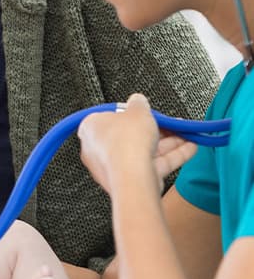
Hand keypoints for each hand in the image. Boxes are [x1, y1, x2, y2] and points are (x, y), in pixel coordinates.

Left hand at [77, 94, 196, 194]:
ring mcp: (114, 166)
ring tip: (185, 134)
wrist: (132, 177)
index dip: (129, 113)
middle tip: (170, 123)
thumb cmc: (126, 144)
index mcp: (90, 129)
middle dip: (155, 129)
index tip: (145, 111)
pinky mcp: (130, 179)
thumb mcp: (137, 110)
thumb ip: (138, 103)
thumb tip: (137, 99)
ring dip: (168, 141)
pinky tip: (188, 147)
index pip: (109, 116)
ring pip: (144, 150)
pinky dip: (172, 156)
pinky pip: (152, 164)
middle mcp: (98, 149)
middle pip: (130, 134)